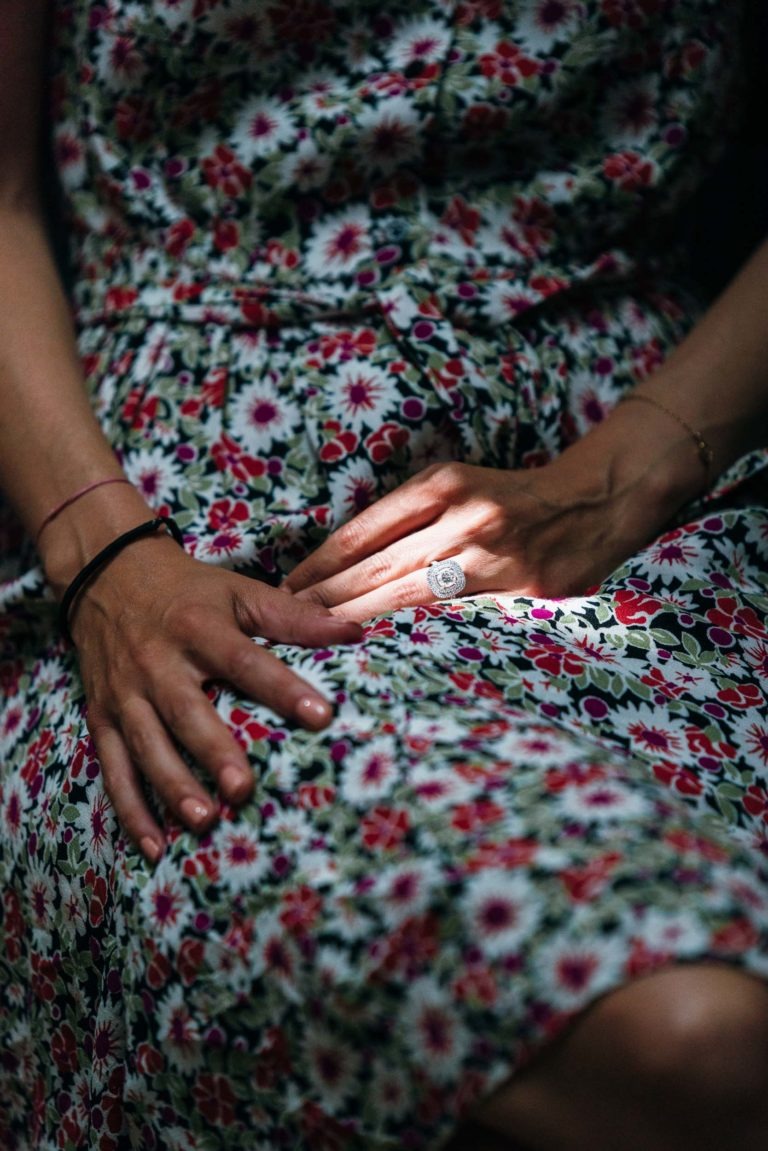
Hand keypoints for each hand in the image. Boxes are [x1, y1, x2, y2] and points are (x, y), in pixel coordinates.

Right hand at [69, 536, 361, 861]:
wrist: (105, 576)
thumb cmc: (188, 593)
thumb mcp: (238, 592)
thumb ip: (292, 616)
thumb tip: (353, 632)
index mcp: (198, 627)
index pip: (245, 660)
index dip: (282, 687)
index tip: (320, 715)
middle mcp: (158, 662)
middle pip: (186, 710)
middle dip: (213, 750)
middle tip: (243, 788)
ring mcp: (126, 693)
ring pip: (146, 745)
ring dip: (172, 786)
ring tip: (203, 821)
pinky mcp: (101, 717)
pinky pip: (114, 768)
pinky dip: (131, 809)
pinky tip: (156, 846)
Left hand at [283, 446, 687, 619]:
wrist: (594, 499)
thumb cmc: (512, 497)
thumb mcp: (458, 485)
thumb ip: (410, 515)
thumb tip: (347, 558)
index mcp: (441, 483)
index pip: (363, 530)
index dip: (321, 564)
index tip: (289, 586)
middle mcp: (462, 515)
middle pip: (377, 566)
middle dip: (326, 598)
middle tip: (284, 622)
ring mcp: (493, 554)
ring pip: (409, 596)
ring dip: (358, 621)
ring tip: (318, 640)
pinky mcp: (521, 588)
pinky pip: (457, 617)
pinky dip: (417, 633)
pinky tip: (387, 648)